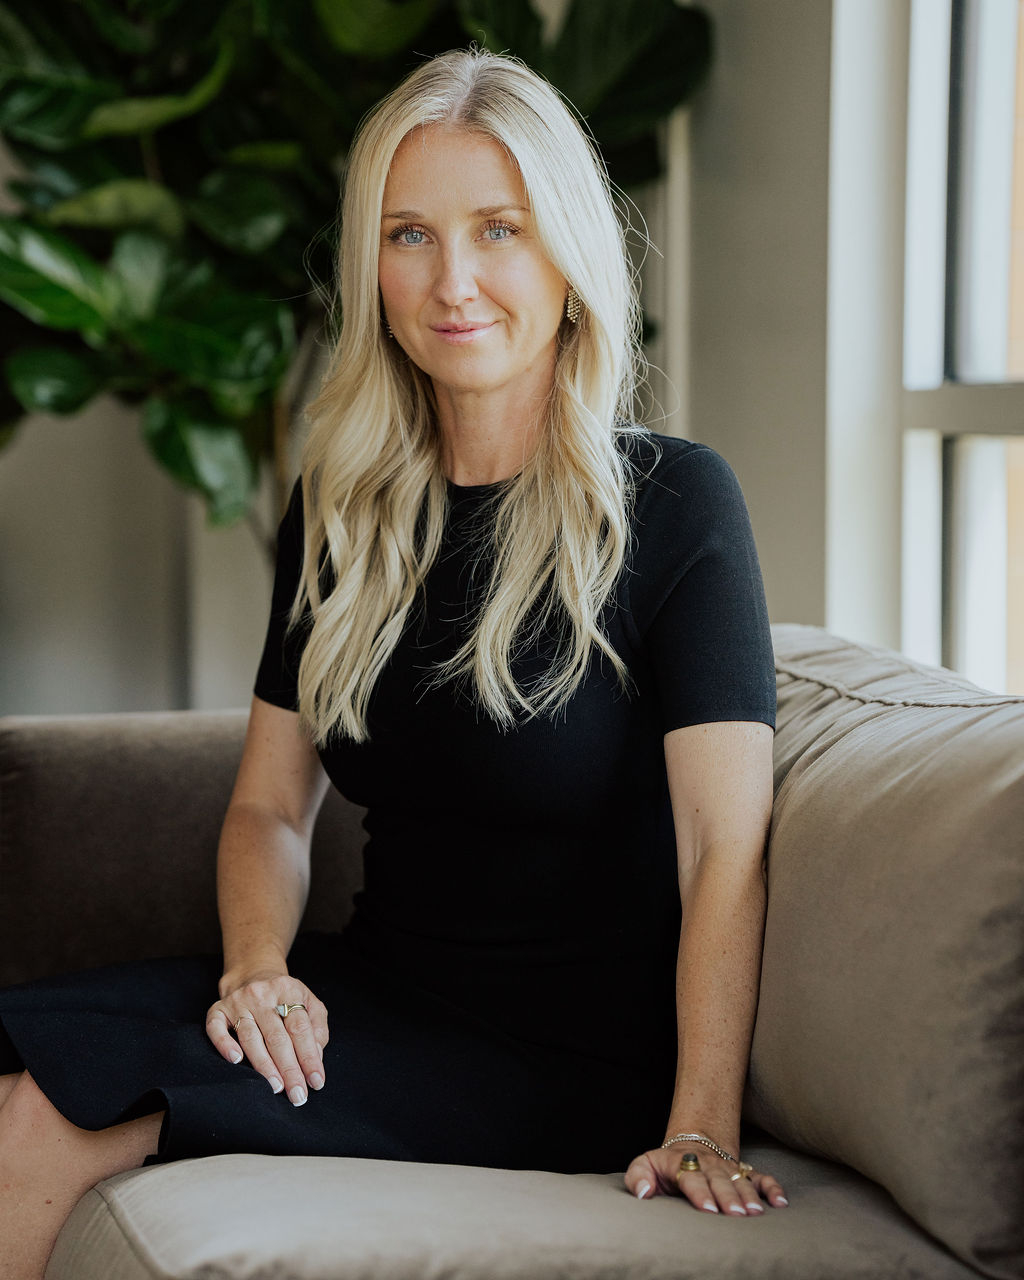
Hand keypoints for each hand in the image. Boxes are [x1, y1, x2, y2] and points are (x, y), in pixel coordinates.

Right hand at [206, 970, 328, 1106]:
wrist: (252, 973)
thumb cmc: (285, 997)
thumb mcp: (309, 1002)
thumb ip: (317, 1028)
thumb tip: (316, 1056)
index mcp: (289, 990)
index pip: (300, 1028)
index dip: (309, 1056)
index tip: (316, 1081)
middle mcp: (262, 994)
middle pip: (277, 1036)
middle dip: (289, 1069)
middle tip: (297, 1095)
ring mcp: (238, 1001)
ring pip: (250, 1036)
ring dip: (264, 1065)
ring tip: (276, 1087)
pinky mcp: (217, 1009)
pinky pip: (216, 1028)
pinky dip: (225, 1044)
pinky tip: (236, 1060)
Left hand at [625, 1144, 787, 1214]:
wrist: (689, 1147)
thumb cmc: (663, 1166)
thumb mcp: (643, 1165)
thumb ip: (638, 1178)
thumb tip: (644, 1193)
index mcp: (681, 1163)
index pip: (690, 1176)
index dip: (699, 1191)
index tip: (707, 1208)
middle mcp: (707, 1164)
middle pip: (718, 1179)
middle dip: (727, 1196)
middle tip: (736, 1214)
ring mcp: (726, 1168)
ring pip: (739, 1180)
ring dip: (748, 1195)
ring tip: (755, 1213)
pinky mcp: (741, 1172)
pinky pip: (760, 1177)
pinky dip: (772, 1187)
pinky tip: (780, 1203)